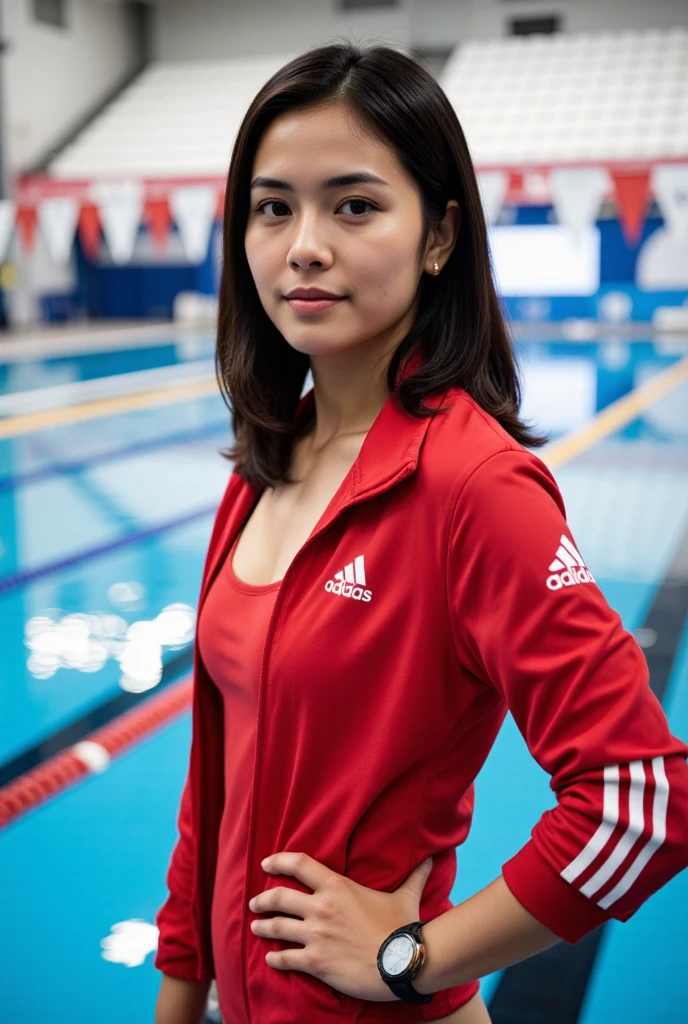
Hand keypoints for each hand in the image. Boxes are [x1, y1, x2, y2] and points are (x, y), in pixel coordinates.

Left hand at [247, 851, 433, 1001]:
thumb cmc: (403, 927)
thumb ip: (414, 876)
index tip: (266, 863)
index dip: (279, 861)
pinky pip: (286, 958)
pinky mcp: (316, 962)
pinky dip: (275, 958)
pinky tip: (270, 958)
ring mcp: (316, 935)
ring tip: (256, 928)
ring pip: (277, 927)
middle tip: (255, 902)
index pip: (299, 864)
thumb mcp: (406, 896)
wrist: (403, 962)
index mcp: (337, 886)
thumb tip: (431, 859)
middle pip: (280, 897)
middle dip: (263, 899)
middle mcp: (321, 907)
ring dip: (263, 927)